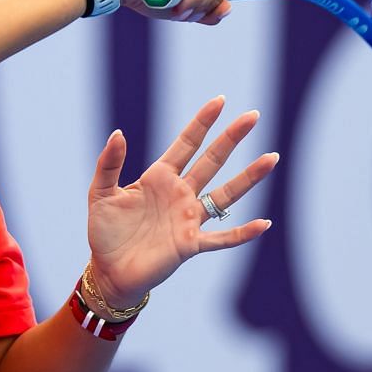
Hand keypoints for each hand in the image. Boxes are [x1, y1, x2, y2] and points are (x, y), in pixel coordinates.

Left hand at [84, 96, 278, 309]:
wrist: (108, 271)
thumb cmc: (105, 231)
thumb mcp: (100, 192)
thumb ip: (109, 163)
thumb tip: (118, 133)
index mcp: (160, 177)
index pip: (187, 144)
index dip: (203, 122)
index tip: (221, 101)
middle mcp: (180, 193)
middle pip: (212, 160)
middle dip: (232, 138)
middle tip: (253, 116)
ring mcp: (189, 218)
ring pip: (226, 194)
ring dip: (249, 178)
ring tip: (272, 158)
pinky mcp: (191, 244)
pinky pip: (223, 238)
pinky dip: (243, 233)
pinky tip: (263, 224)